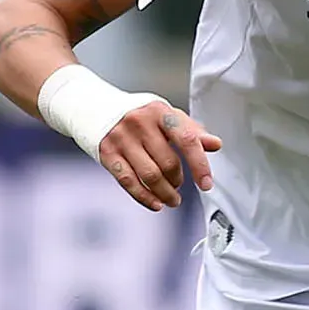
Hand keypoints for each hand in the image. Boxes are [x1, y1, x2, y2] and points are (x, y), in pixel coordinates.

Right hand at [98, 100, 220, 211]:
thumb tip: (215, 144)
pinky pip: (129, 182)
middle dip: (178, 181)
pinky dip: (145, 197)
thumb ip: (190, 130)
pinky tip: (155, 203)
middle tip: (180, 185)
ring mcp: (122, 139)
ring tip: (172, 198)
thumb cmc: (137, 113)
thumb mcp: (165, 114)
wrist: (93, 105)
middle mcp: (140, 123)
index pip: (186, 140)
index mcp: (160, 112)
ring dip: (165, 193)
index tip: (206, 184)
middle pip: (168, 163)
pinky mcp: (108, 154)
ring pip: (150, 176)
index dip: (199, 164)